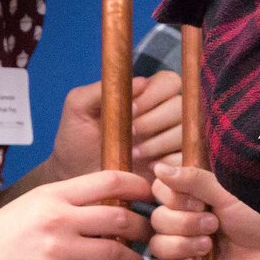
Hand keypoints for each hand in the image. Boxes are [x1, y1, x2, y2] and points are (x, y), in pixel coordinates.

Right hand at [0, 168, 150, 259]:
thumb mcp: (27, 208)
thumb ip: (62, 204)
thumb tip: (102, 206)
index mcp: (51, 194)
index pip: (107, 180)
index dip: (137, 186)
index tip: (153, 195)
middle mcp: (56, 217)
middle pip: (119, 217)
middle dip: (145, 229)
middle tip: (156, 237)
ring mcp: (55, 249)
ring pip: (114, 253)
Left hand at [44, 70, 185, 180]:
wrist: (74, 177)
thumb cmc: (75, 139)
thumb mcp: (78, 107)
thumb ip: (102, 89)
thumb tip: (140, 82)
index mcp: (144, 95)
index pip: (169, 82)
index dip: (154, 94)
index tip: (130, 110)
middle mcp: (162, 115)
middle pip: (181, 106)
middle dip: (156, 119)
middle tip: (131, 134)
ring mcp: (170, 141)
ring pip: (184, 132)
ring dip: (160, 142)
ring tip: (133, 154)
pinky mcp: (172, 166)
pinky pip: (185, 160)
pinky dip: (168, 163)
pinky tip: (148, 168)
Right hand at [148, 163, 259, 259]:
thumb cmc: (257, 217)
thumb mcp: (226, 193)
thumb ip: (192, 179)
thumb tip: (158, 167)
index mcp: (190, 198)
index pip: (158, 191)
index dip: (174, 198)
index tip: (200, 202)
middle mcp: (182, 221)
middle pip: (156, 219)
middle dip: (185, 224)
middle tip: (213, 225)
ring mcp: (182, 248)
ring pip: (157, 246)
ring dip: (183, 246)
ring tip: (210, 246)